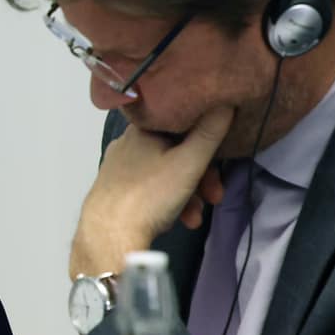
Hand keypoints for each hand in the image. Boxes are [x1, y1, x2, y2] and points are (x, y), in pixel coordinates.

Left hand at [69, 105, 234, 279]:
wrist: (109, 234)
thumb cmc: (150, 194)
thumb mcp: (188, 163)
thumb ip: (209, 133)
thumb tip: (225, 101)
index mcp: (142, 129)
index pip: (183, 127)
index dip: (208, 145)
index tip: (222, 167)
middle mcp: (128, 142)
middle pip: (177, 154)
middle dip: (201, 178)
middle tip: (214, 198)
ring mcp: (120, 166)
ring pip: (165, 175)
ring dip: (188, 195)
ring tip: (195, 218)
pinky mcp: (116, 189)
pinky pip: (151, 189)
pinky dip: (169, 203)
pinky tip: (178, 221)